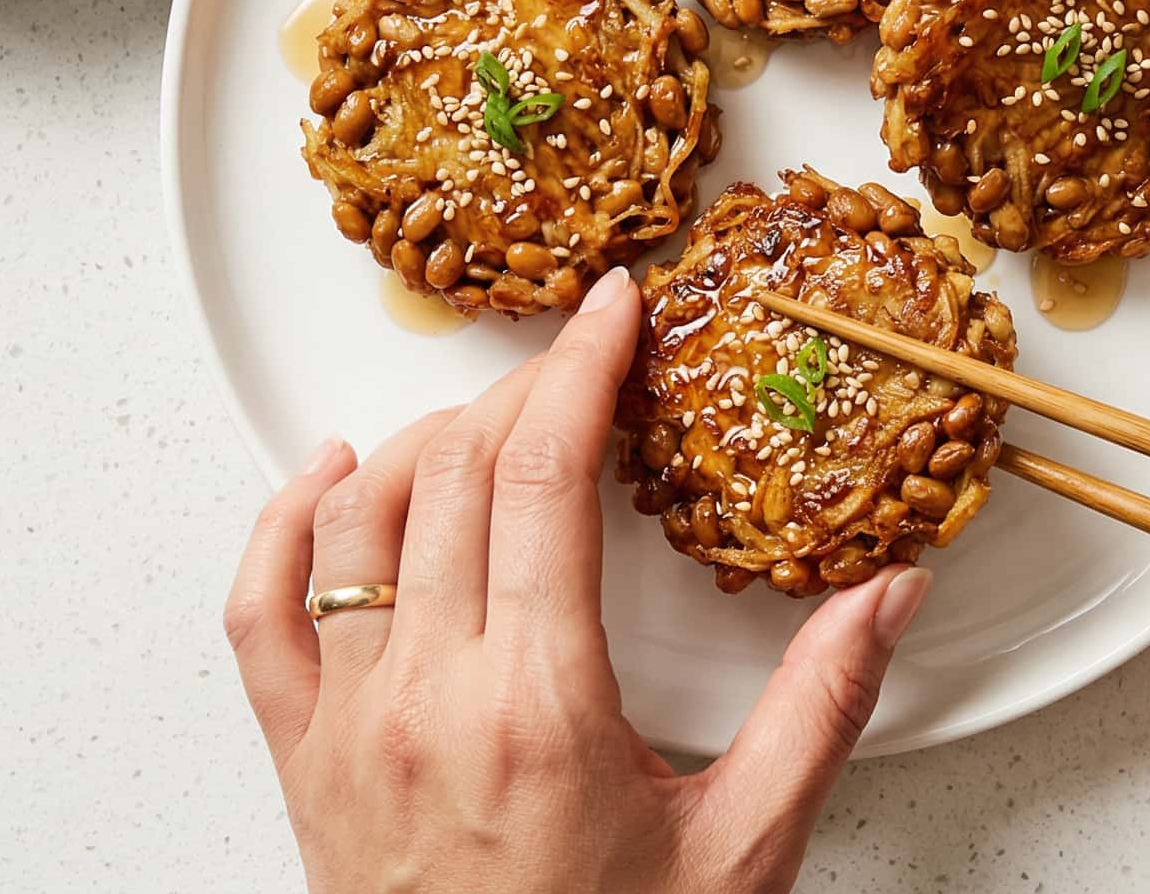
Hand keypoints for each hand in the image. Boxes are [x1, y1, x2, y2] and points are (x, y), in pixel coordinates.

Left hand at [223, 267, 932, 893]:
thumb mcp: (743, 850)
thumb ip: (820, 712)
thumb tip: (888, 596)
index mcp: (541, 709)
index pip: (544, 479)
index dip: (578, 367)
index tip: (611, 308)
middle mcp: (428, 700)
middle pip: (456, 472)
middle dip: (523, 388)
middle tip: (580, 360)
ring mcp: (348, 724)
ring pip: (359, 515)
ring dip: (425, 440)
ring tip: (492, 420)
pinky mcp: (300, 757)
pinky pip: (261, 608)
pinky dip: (288, 522)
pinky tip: (334, 478)